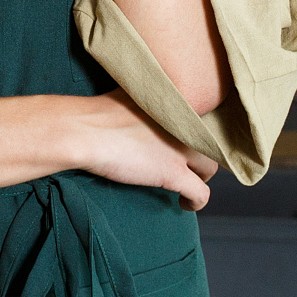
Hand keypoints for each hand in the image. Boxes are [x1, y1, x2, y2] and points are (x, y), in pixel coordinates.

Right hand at [66, 91, 219, 210]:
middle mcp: (185, 122)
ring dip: (202, 177)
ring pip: (211, 167)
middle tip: (189, 162)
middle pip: (210, 141)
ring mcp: (180, 148)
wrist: (85, 130)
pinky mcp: (173, 173)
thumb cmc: (97, 112)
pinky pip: (201, 193)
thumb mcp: (131, 92)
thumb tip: (148, 102)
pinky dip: (196, 202)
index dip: (197, 130)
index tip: (186, 139)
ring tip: (190, 183)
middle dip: (202, 154)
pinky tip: (184, 204)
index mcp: (176, 101)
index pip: (204, 116)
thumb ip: (149, 97)